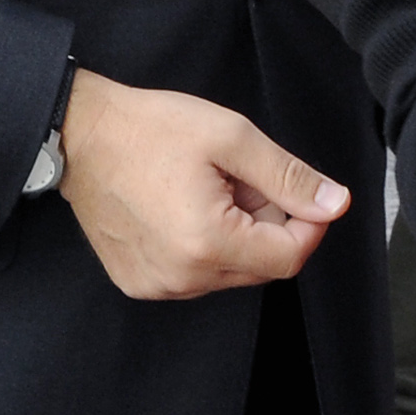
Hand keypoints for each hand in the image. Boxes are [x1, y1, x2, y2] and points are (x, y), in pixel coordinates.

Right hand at [56, 71, 350, 298]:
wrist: (81, 134)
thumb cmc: (150, 129)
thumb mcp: (232, 137)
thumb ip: (289, 176)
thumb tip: (334, 203)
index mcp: (208, 243)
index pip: (289, 258)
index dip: (308, 223)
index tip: (303, 192)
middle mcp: (182, 278)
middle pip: (260, 267)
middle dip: (268, 223)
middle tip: (243, 177)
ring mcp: (156, 285)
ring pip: (229, 271)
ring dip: (237, 234)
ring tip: (210, 187)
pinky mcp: (139, 281)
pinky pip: (195, 274)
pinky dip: (205, 245)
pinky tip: (185, 206)